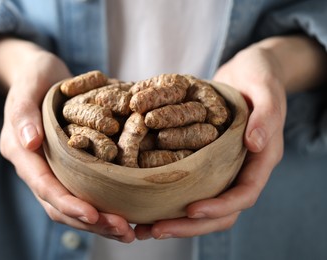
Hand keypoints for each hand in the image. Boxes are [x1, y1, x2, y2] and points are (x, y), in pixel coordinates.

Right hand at [0, 39, 133, 242]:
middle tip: (123, 230)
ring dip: (99, 222)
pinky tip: (125, 213)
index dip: (68, 203)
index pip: (44, 185)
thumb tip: (29, 142)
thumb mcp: (28, 85)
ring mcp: (53, 169)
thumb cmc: (35, 77)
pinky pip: (84, 192)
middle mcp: (37, 167)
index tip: (94, 214)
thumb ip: (23, 113)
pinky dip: (103, 206)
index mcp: (22, 152)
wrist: (40, 76)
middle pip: (60, 205)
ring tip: (129, 231)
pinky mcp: (68, 167)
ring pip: (73, 205)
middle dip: (91, 221)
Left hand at [135, 40, 286, 238]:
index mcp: (261, 159)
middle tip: (156, 230)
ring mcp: (222, 167)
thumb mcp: (266, 88)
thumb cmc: (260, 76)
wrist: (246, 73)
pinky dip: (169, 196)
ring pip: (202, 203)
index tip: (191, 209)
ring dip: (176, 219)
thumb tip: (255, 144)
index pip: (244, 194)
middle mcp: (241, 169)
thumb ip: (266, 114)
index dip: (220, 207)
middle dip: (190, 225)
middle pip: (220, 211)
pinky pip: (189, 184)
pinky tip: (144, 200)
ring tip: (145, 227)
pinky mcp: (205, 160)